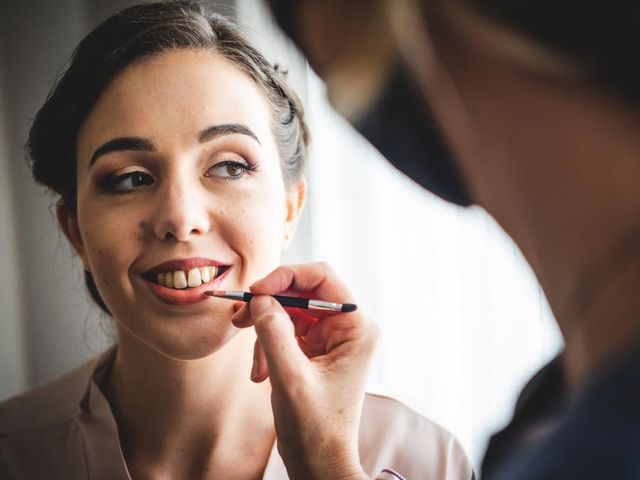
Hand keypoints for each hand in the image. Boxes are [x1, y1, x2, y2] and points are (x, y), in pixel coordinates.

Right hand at [232, 262, 377, 479]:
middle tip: (240, 318)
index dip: (286, 277)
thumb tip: (259, 299)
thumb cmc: (315, 428)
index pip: (322, 277)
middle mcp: (347, 327)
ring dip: (265, 332)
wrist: (319, 462)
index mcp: (356, 327)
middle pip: (302, 292)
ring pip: (289, 312)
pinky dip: (267, 347)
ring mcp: (331, 338)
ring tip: (256, 366)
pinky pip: (285, 331)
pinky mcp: (316, 350)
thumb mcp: (291, 379)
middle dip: (270, 306)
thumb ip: (274, 334)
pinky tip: (261, 374)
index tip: (255, 291)